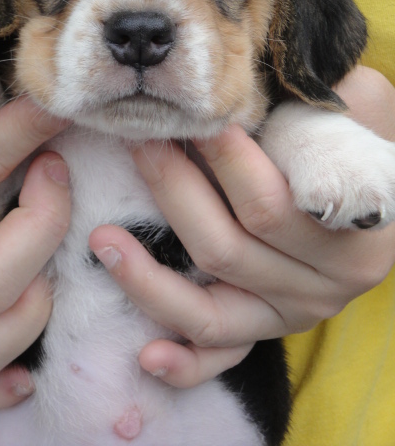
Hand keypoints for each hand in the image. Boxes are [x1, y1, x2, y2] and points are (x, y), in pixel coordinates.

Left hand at [89, 66, 394, 387]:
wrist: (360, 193)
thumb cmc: (343, 144)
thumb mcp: (349, 114)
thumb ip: (322, 110)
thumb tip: (252, 100)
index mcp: (352, 235)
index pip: (271, 202)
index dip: (223, 161)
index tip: (186, 120)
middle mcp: (323, 288)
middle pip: (228, 248)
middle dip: (173, 191)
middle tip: (138, 144)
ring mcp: (287, 317)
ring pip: (210, 311)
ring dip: (150, 278)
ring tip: (102, 238)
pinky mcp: (260, 333)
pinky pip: (220, 357)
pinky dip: (185, 363)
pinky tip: (146, 355)